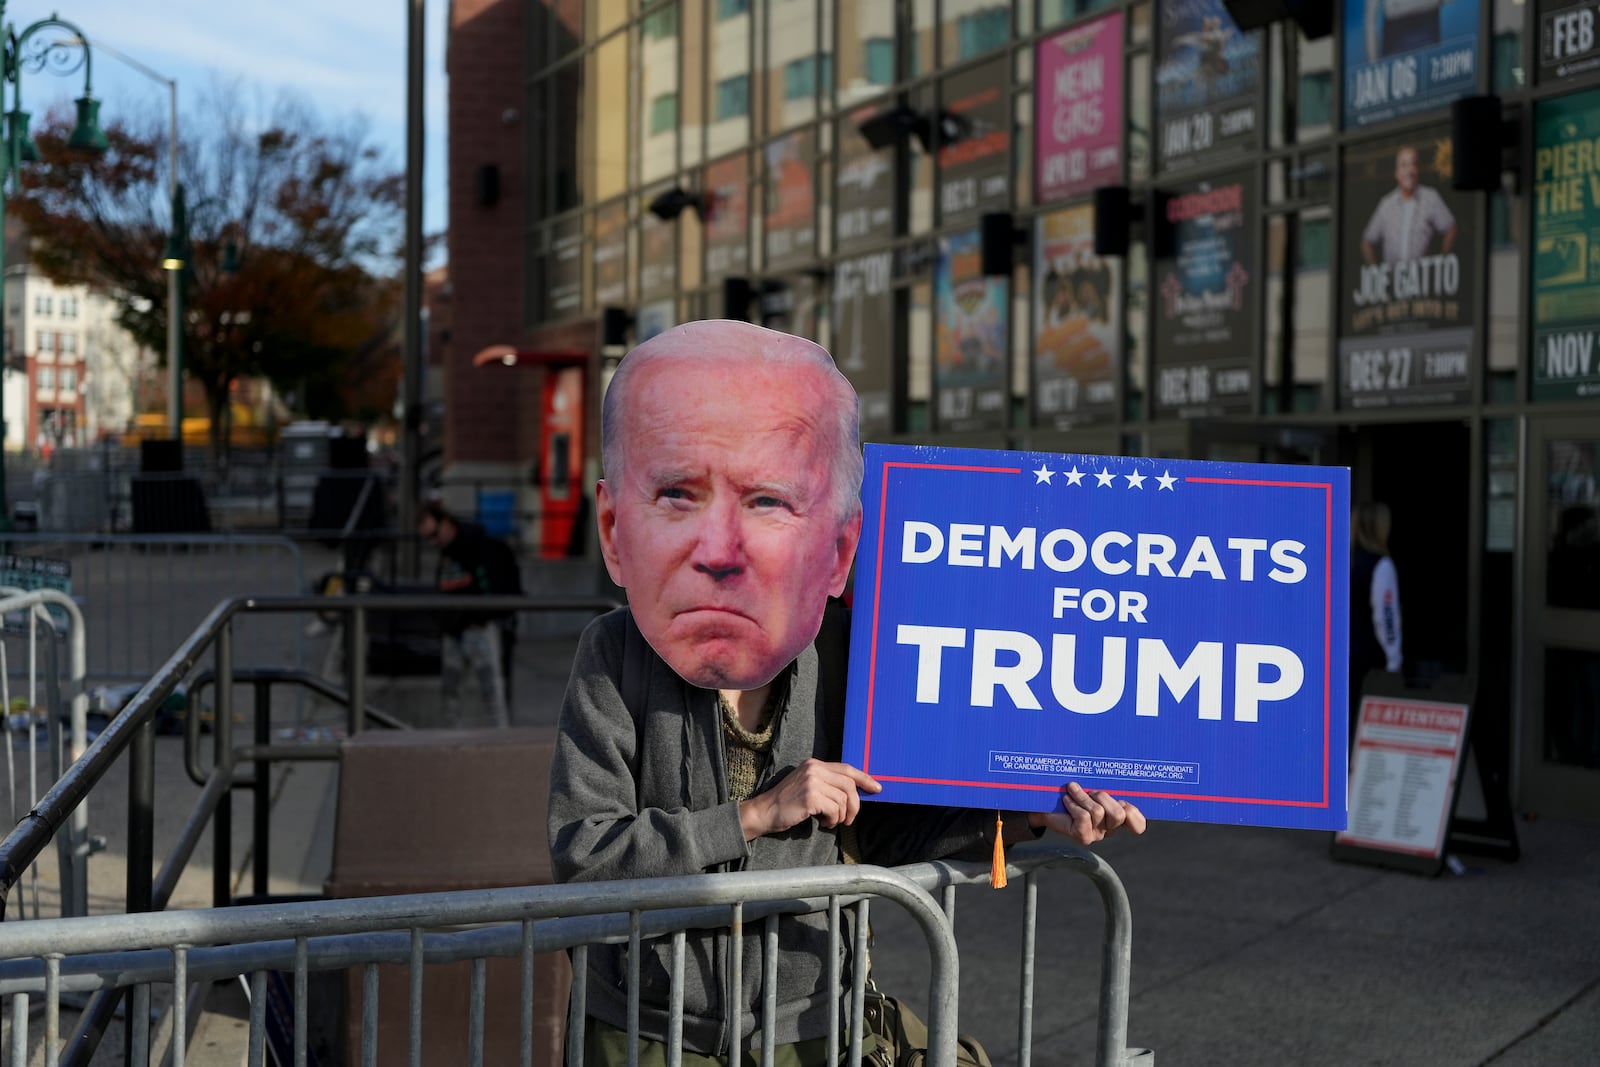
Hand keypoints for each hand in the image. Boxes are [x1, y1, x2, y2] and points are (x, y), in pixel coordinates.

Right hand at [739, 759, 880, 840]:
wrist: (764, 812)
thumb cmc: (787, 804)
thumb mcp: (808, 786)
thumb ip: (828, 785)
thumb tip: (856, 793)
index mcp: (814, 764)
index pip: (847, 769)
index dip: (864, 779)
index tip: (876, 788)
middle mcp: (814, 769)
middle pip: (849, 785)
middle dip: (855, 805)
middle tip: (849, 819)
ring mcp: (812, 781)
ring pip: (843, 799)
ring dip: (841, 816)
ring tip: (830, 821)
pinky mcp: (810, 796)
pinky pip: (835, 809)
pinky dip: (833, 820)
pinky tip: (823, 823)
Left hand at [1029, 782, 1146, 844]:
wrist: (1043, 802)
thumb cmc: (1070, 790)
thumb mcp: (1089, 784)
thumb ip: (1104, 783)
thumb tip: (1114, 768)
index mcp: (1117, 815)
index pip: (1138, 824)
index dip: (1134, 814)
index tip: (1122, 800)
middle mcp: (1109, 828)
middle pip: (1120, 815)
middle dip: (1104, 797)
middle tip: (1091, 791)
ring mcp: (1096, 834)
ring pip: (1098, 813)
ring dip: (1083, 797)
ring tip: (1072, 789)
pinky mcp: (1082, 836)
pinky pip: (1083, 818)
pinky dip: (1074, 804)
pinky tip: (1066, 799)